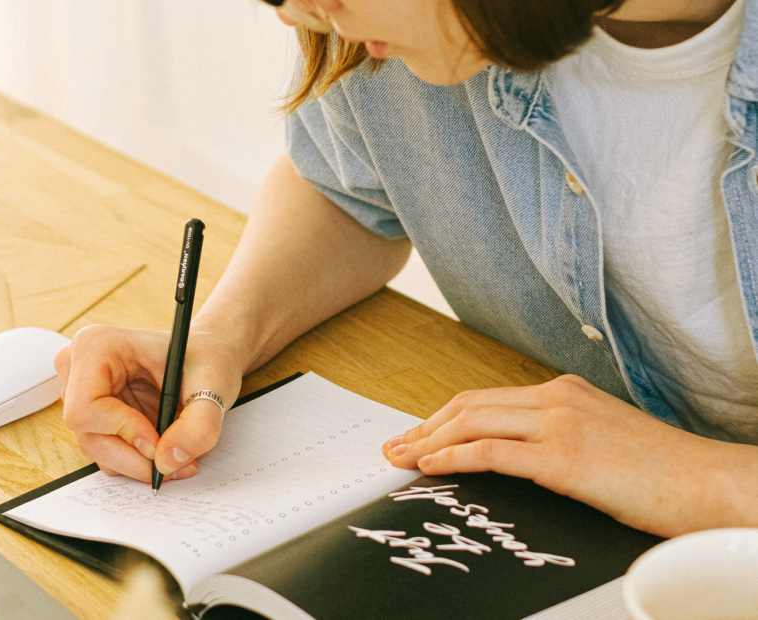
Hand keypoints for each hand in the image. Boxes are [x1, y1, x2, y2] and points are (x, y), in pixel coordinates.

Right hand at [55, 324, 243, 482]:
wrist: (205, 358)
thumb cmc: (204, 359)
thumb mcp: (212, 386)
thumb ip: (198, 426)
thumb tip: (166, 462)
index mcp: (96, 346)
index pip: (86, 409)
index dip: (124, 432)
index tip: (160, 441)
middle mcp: (77, 367)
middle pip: (88, 435)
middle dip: (134, 458)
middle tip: (176, 464)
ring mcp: (78, 392)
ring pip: (95, 448)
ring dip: (137, 462)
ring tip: (177, 455)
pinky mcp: (90, 413)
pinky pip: (103, 450)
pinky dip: (134, 459)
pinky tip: (163, 448)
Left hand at [382, 375, 757, 536]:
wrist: (706, 483)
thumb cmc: (660, 471)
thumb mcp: (602, 439)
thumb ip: (559, 437)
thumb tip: (517, 455)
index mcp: (563, 391)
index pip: (486, 398)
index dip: (444, 416)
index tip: (418, 434)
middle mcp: (556, 398)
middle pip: (469, 404)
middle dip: (425, 425)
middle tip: (395, 445)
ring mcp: (559, 423)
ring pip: (472, 421)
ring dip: (428, 441)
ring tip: (400, 458)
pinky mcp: (563, 455)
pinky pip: (490, 451)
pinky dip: (453, 457)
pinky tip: (430, 466)